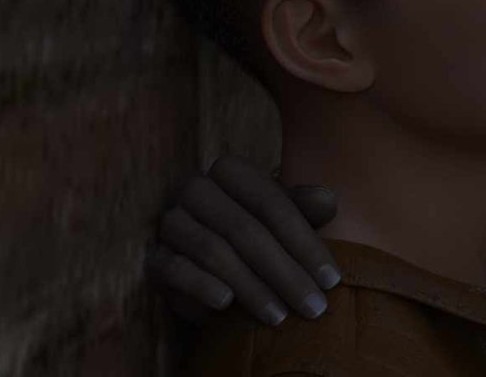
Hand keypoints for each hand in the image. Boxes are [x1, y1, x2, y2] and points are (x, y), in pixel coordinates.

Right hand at [146, 154, 340, 325]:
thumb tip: (328, 201)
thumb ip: (308, 207)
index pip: (273, 206)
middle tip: (313, 307)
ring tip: (279, 315)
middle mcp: (196, 188)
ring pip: (214, 252)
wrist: (213, 258)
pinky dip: (202, 287)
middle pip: (246, 231)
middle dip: (285, 273)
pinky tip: (226, 304)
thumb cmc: (261, 230)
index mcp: (231, 170)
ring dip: (251, 288)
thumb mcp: (287, 217)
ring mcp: (172, 221)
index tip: (331, 280)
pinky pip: (176, 270)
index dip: (306, 244)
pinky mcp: (155, 256)